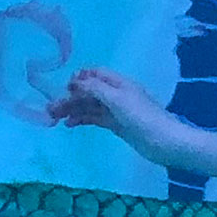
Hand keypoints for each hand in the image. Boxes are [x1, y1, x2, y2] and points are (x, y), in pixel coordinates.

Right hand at [44, 67, 200, 170]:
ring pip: (90, 106)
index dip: (79, 78)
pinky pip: (94, 118)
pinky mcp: (116, 125)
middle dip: (71, 97)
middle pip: (89, 91)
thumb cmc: (143, 118)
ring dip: (73, 109)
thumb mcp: (117, 100)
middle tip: (51, 109)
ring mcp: (116, 110)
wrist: (165, 143)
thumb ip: (95, 89)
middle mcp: (117, 94)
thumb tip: (75, 81)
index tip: (64, 89)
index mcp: (119, 83)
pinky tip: (69, 124)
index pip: (95, 74)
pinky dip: (81, 119)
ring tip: (54, 118)